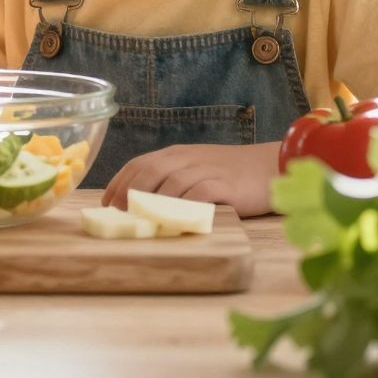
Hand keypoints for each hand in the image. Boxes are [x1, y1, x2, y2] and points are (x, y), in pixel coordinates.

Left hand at [100, 142, 281, 217]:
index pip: (138, 164)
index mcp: (176, 154)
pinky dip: (181, 208)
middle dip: (127, 195)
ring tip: (137, 224)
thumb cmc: (231, 173)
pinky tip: (171, 223)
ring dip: (151, 204)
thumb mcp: (197, 169)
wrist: (272, 166)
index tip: (105, 204)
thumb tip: (140, 205)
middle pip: (148, 172)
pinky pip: (197, 195)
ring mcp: (205, 170)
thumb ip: (172, 180)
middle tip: (116, 218)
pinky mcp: (224, 186)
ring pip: (169, 184)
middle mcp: (186, 158)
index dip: (118, 183)